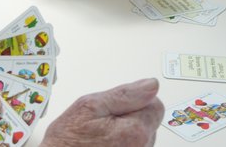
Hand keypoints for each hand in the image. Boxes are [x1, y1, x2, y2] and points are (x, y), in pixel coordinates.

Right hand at [41, 78, 163, 146]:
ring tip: (102, 136)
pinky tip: (105, 145)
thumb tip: (151, 85)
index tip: (117, 107)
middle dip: (131, 118)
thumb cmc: (68, 139)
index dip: (136, 101)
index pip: (156, 106)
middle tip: (104, 122)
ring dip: (127, 133)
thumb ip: (124, 94)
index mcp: (135, 131)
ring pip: (142, 137)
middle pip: (149, 123)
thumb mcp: (90, 106)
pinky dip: (123, 145)